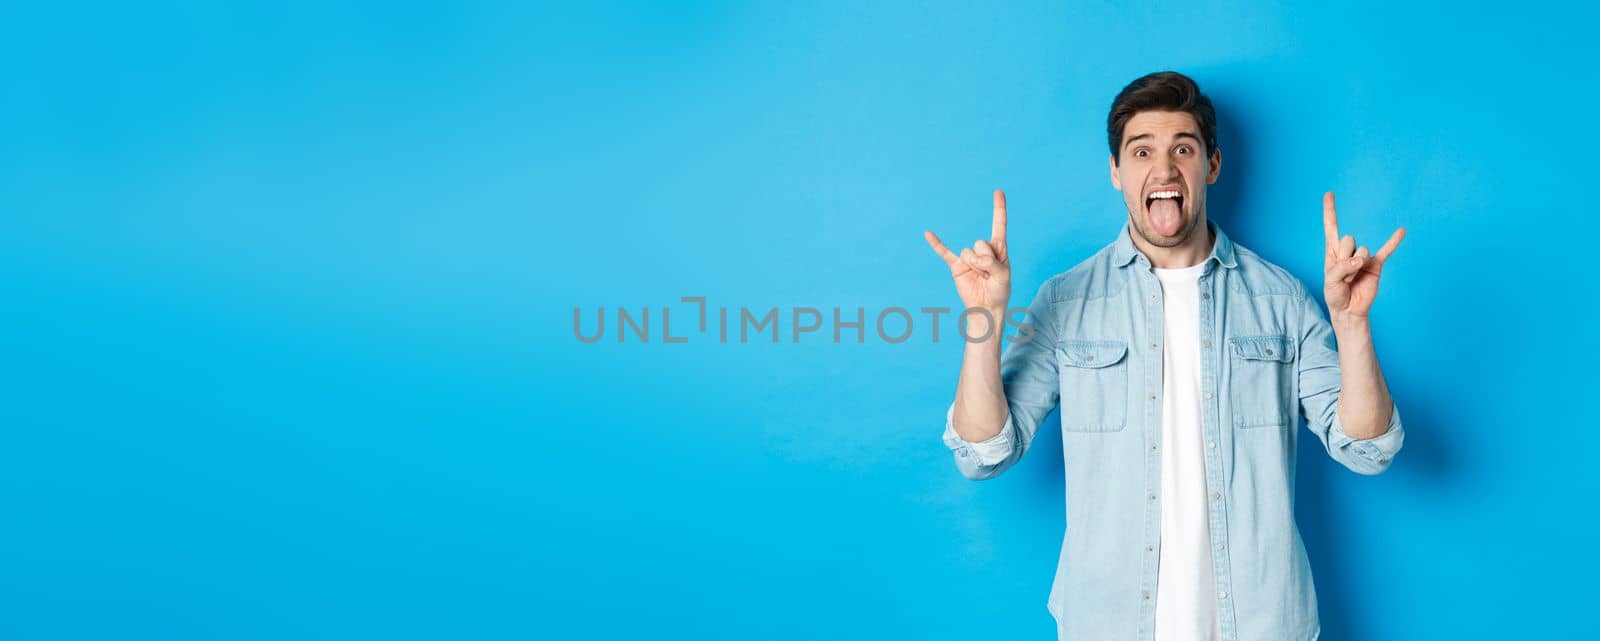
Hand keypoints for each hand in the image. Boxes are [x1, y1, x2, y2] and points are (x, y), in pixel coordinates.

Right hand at [925, 189, 1010, 314]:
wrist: (986, 307)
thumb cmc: (999, 291)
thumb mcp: (1003, 276)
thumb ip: (991, 263)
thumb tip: (973, 258)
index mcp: (999, 248)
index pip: (999, 225)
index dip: (999, 209)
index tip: (998, 191)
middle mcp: (983, 250)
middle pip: (981, 243)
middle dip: (986, 260)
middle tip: (990, 274)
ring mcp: (969, 257)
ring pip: (969, 252)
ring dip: (976, 266)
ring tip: (981, 277)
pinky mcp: (957, 266)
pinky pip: (945, 253)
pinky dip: (936, 244)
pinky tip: (928, 234)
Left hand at [1322, 191, 1404, 323]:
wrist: (1350, 310)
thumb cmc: (1336, 295)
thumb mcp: (1330, 282)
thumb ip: (1341, 268)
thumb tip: (1360, 259)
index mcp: (1333, 251)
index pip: (1331, 227)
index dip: (1330, 211)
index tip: (1329, 194)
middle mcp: (1349, 251)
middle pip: (1348, 239)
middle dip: (1344, 258)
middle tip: (1343, 275)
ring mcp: (1364, 257)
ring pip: (1361, 250)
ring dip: (1354, 267)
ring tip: (1352, 279)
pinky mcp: (1376, 265)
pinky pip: (1386, 250)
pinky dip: (1393, 241)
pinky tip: (1401, 231)